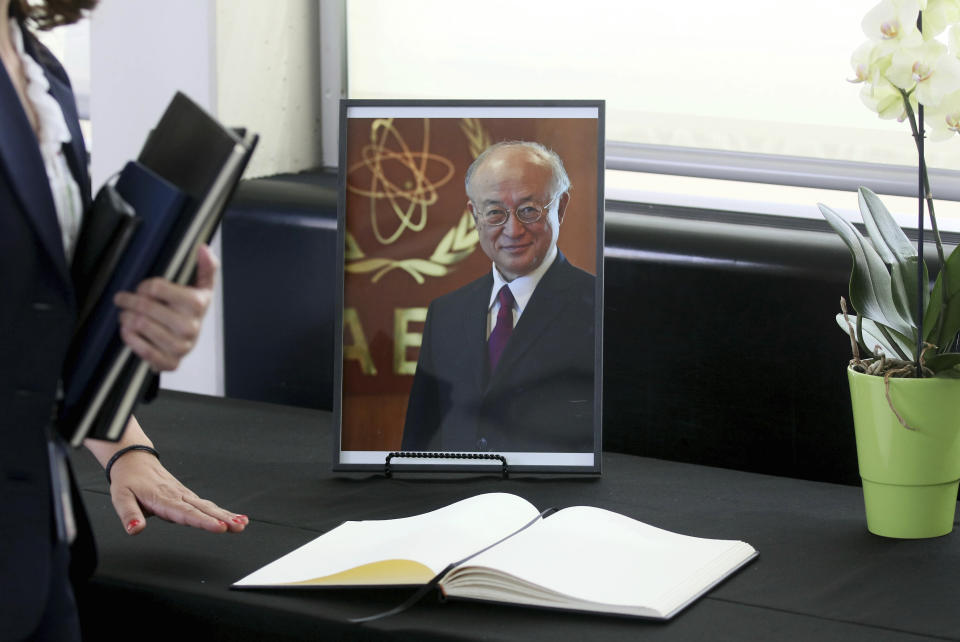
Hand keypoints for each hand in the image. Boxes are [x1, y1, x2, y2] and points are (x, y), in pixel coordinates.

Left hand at [85, 418, 247, 535]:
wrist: (135, 461)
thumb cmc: (128, 481)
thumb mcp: (120, 498)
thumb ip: (129, 515)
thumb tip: (135, 530)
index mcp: (163, 498)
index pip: (186, 513)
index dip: (203, 521)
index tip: (219, 527)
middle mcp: (178, 496)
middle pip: (203, 509)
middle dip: (222, 518)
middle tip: (238, 527)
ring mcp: (184, 494)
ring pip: (208, 506)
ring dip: (226, 515)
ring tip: (242, 524)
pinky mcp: (187, 495)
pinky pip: (206, 504)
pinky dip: (222, 512)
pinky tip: (235, 518)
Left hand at [113, 244, 218, 370]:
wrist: (189, 342)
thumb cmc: (190, 310)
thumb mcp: (202, 287)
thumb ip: (206, 266)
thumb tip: (204, 248)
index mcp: (197, 304)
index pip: (155, 288)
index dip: (144, 286)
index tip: (143, 288)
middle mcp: (191, 327)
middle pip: (144, 307)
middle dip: (128, 301)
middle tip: (123, 299)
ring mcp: (181, 347)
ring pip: (139, 325)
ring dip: (125, 317)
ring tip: (125, 314)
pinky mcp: (170, 363)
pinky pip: (141, 349)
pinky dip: (129, 337)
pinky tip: (128, 330)